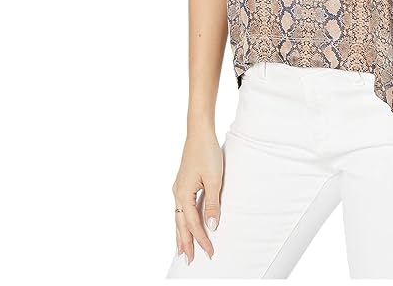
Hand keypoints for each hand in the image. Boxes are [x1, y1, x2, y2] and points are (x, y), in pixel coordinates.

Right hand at [171, 130, 223, 264]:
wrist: (199, 132)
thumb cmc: (207, 152)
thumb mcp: (214, 180)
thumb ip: (212, 204)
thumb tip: (212, 226)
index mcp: (183, 194)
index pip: (193, 224)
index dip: (201, 239)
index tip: (210, 252)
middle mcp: (177, 193)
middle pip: (180, 224)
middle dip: (185, 243)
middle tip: (188, 260)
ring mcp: (178, 187)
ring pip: (178, 217)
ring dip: (181, 233)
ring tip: (181, 249)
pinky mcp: (183, 182)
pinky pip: (181, 207)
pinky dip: (182, 220)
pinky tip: (185, 223)